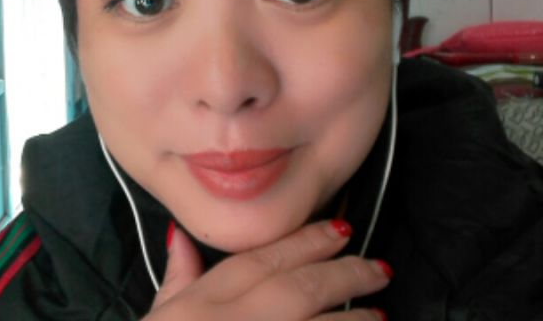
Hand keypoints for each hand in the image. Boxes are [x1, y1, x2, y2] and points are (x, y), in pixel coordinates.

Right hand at [144, 219, 390, 319]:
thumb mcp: (162, 314)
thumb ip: (178, 275)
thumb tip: (180, 234)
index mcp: (206, 301)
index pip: (263, 258)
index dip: (306, 240)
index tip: (341, 230)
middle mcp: (238, 319)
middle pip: (300, 286)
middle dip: (343, 273)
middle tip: (379, 267)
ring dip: (356, 320)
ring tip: (380, 313)